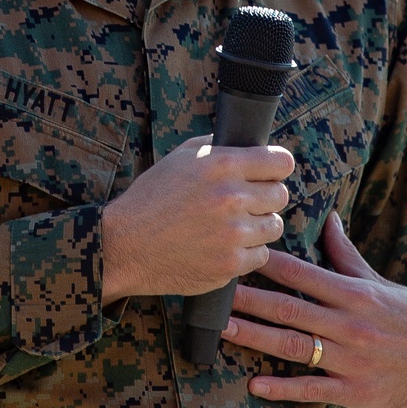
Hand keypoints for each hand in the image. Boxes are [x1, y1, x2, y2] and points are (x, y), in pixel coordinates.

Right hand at [101, 137, 294, 303]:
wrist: (125, 245)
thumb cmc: (151, 198)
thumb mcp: (179, 157)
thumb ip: (216, 146)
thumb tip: (248, 143)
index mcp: (222, 165)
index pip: (281, 161)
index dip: (277, 166)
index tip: (270, 173)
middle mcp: (231, 197)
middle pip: (280, 195)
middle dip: (265, 198)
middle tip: (244, 203)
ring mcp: (233, 234)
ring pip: (274, 226)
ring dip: (258, 226)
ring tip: (232, 226)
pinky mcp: (230, 264)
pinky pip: (260, 255)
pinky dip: (246, 252)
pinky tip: (223, 246)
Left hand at [224, 211, 406, 407]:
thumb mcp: (381, 282)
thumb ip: (347, 255)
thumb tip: (327, 217)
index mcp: (355, 294)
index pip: (303, 274)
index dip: (268, 264)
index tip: (237, 253)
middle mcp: (351, 325)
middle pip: (290, 310)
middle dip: (250, 301)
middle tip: (213, 292)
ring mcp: (354, 361)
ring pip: (296, 348)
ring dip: (256, 339)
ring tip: (222, 332)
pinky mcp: (358, 394)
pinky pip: (315, 390)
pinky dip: (284, 389)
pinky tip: (255, 386)